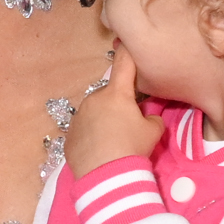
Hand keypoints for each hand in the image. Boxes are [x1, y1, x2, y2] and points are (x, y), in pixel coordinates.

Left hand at [64, 47, 161, 176]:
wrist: (105, 177)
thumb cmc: (132, 148)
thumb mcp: (153, 131)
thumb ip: (152, 117)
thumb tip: (146, 116)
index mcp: (116, 93)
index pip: (124, 63)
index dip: (129, 53)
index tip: (129, 45)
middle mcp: (94, 99)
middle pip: (109, 94)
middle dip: (118, 104)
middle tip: (128, 125)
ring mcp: (78, 116)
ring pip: (95, 112)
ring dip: (103, 120)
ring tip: (112, 142)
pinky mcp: (69, 135)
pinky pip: (84, 130)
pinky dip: (91, 136)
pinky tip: (99, 151)